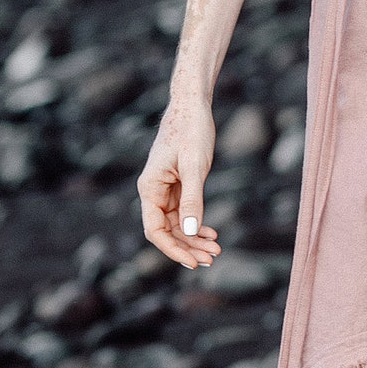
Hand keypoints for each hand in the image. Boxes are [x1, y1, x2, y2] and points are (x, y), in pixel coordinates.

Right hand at [138, 97, 220, 267]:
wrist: (192, 106)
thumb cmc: (192, 131)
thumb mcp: (195, 167)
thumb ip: (192, 199)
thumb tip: (191, 231)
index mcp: (150, 187)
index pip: (155, 230)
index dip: (172, 249)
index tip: (193, 261)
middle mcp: (153, 191)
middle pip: (166, 231)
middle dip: (188, 247)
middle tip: (212, 258)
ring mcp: (164, 189)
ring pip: (176, 224)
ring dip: (194, 238)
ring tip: (216, 249)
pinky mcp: (177, 185)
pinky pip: (184, 212)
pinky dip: (197, 224)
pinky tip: (211, 232)